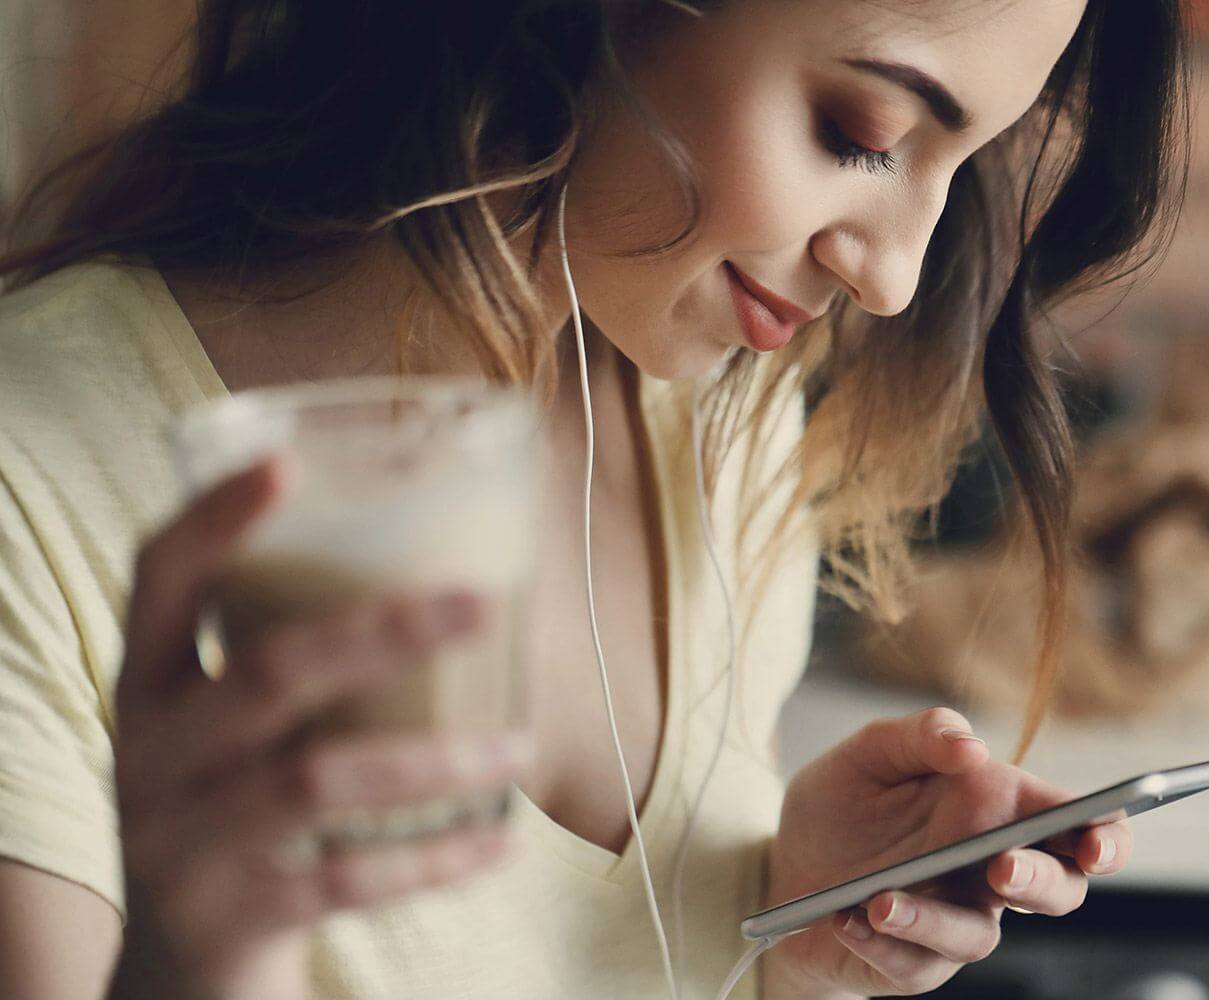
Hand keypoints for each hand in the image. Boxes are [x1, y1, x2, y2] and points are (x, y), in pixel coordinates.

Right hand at [108, 457, 532, 999]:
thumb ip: (302, 666)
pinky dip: (433, 858)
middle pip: (267, 674)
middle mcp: (153, 752)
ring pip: (316, 780)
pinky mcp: (227, 915)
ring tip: (521, 747)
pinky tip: (498, 843)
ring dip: (436, 761)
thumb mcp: (238, 734)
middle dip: (384, 634)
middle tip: (483, 604)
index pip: (159, 579)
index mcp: (152, 683)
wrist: (180, 971)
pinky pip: (346, 878)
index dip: (216, 521)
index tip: (285, 464)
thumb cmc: (240, 812)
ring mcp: (182, 838)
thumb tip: (467, 585)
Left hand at [760, 708, 1130, 997]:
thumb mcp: (870, 754)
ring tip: (881, 900)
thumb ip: (922, 734)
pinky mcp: (915, 964)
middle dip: (1040, 881)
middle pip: (1060, 891)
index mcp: (998, 809)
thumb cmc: (843, 809)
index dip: (1107, 835)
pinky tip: (851, 919)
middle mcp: (988, 870)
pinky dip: (883, 943)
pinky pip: (916, 966)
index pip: (1080, 824)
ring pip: (978, 936)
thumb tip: (971, 746)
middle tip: (1002, 866)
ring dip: (933, 918)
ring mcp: (956, 919)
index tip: (1096, 842)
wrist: (783, 871)